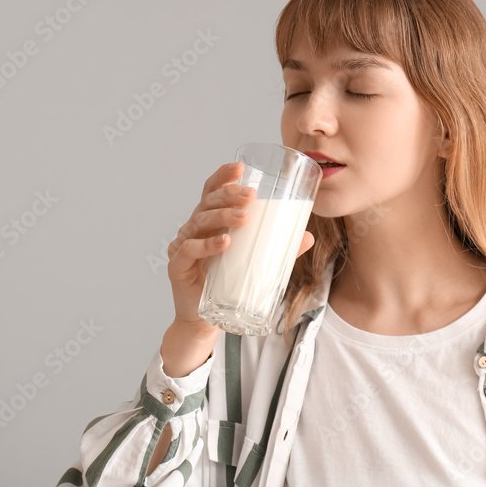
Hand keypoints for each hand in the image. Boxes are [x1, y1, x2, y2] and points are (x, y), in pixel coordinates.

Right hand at [166, 161, 314, 333]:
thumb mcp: (254, 261)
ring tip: (245, 218)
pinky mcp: (177, 266)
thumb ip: (279, 249)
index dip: (223, 176)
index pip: (212, 191)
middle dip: (229, 195)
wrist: (205, 318)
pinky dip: (207, 245)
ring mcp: (183, 245)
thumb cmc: (228, 283)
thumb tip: (308, 237)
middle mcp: (194, 228)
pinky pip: (189, 250)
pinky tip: (224, 243)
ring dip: (223, 216)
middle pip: (207, 202)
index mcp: (210, 221)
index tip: (240, 168)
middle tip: (251, 196)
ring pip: (199, 222)